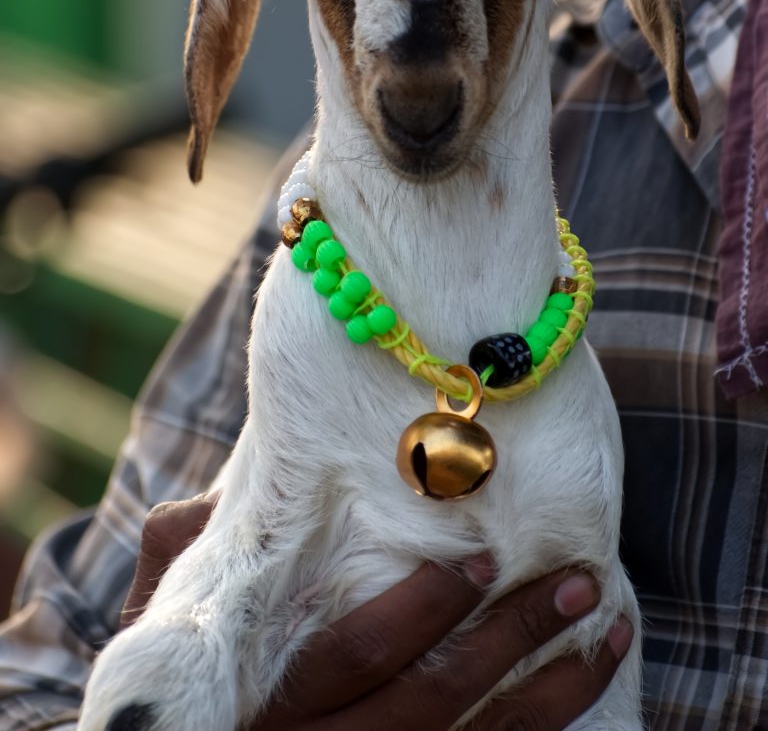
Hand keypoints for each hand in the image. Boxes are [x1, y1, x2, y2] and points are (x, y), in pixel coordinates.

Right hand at [123, 497, 632, 730]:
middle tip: (578, 583)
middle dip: (514, 641)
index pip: (363, 652)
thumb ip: (183, 562)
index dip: (428, 606)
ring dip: (555, 691)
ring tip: (610, 627)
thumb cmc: (184, 683)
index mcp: (272, 699)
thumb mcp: (174, 627)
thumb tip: (205, 501)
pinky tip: (586, 686)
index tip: (483, 558)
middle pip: (437, 700)